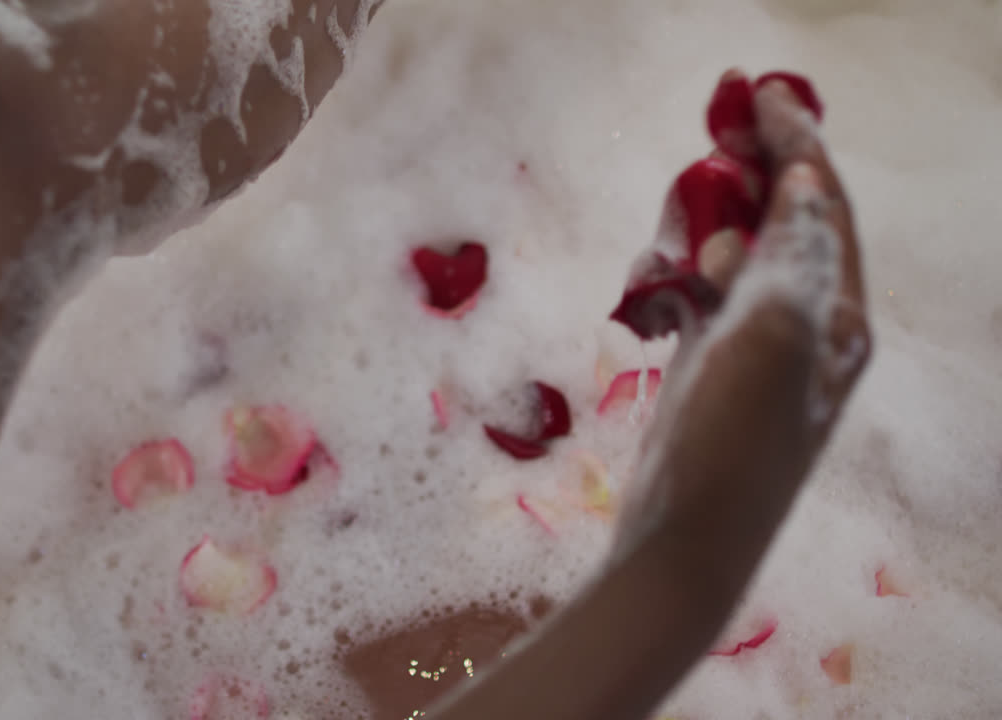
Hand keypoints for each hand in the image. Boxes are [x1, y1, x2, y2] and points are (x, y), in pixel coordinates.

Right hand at [430, 69, 870, 719]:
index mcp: (839, 317)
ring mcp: (751, 345)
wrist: (684, 542)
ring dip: (693, 234)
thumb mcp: (775, 342)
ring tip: (661, 255)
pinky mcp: (705, 362)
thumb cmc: (734, 447)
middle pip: (775, 221)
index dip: (796, 143)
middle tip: (707, 136)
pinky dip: (668, 279)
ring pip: (727, 254)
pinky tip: (644, 292)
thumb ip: (795, 258)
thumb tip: (805, 186)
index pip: (824, 206)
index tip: (756, 93)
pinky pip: (692, 293)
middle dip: (741, 177)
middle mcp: (804, 324)